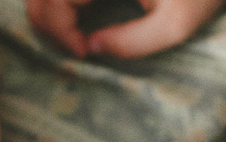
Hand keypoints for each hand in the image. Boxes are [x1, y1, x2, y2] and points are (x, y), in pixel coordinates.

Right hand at [27, 0, 225, 58]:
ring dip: (52, 9)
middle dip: (49, 23)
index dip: (59, 32)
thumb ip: (133, 43)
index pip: (52, 0)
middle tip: (77, 47)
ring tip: (77, 32)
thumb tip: (93, 49)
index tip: (85, 53)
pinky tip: (81, 13)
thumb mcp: (176, 24)